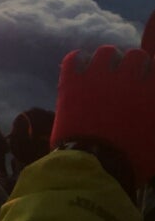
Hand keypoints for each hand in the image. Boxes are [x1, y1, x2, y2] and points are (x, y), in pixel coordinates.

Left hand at [52, 45, 154, 187]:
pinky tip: (81, 69)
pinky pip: (74, 58)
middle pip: (135, 55)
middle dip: (134, 64)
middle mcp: (128, 78)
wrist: (96, 167)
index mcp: (151, 92)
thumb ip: (153, 117)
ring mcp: (99, 77)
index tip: (147, 81)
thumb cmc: (134, 161)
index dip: (151, 74)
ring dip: (108, 61)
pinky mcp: (73, 82)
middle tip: (128, 76)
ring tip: (105, 71)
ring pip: (106, 52)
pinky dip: (78, 61)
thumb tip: (149, 107)